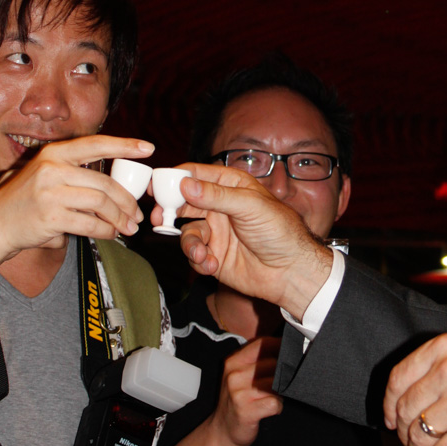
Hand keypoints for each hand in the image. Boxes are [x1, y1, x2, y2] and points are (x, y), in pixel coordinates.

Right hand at [0, 136, 154, 268]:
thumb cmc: (22, 202)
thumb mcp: (44, 176)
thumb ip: (73, 175)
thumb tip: (114, 186)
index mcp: (53, 154)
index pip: (96, 143)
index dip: (125, 145)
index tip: (148, 148)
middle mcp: (52, 168)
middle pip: (105, 182)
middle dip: (127, 201)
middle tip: (136, 214)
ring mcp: (51, 192)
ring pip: (101, 204)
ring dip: (119, 219)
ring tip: (127, 228)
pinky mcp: (50, 217)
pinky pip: (90, 224)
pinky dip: (106, 231)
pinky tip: (110, 234)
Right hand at [164, 164, 332, 320]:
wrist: (291, 271)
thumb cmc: (280, 231)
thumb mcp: (250, 206)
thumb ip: (216, 196)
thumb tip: (185, 184)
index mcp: (230, 185)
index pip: (195, 174)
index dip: (174, 178)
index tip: (155, 186)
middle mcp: (219, 206)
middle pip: (182, 202)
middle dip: (169, 210)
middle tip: (158, 217)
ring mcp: (216, 231)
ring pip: (187, 232)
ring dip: (190, 244)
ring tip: (201, 254)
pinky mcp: (214, 255)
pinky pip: (194, 255)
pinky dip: (198, 260)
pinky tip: (212, 265)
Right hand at [208, 336, 282, 445]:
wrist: (222, 431)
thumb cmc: (237, 400)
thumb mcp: (239, 375)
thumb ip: (257, 360)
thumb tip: (286, 349)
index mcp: (233, 362)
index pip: (263, 343)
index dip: (281, 346)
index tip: (292, 352)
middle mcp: (234, 374)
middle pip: (274, 363)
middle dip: (284, 374)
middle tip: (281, 384)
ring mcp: (239, 393)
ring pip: (276, 383)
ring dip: (280, 392)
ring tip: (271, 398)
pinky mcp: (246, 411)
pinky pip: (275, 403)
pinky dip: (277, 407)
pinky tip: (269, 409)